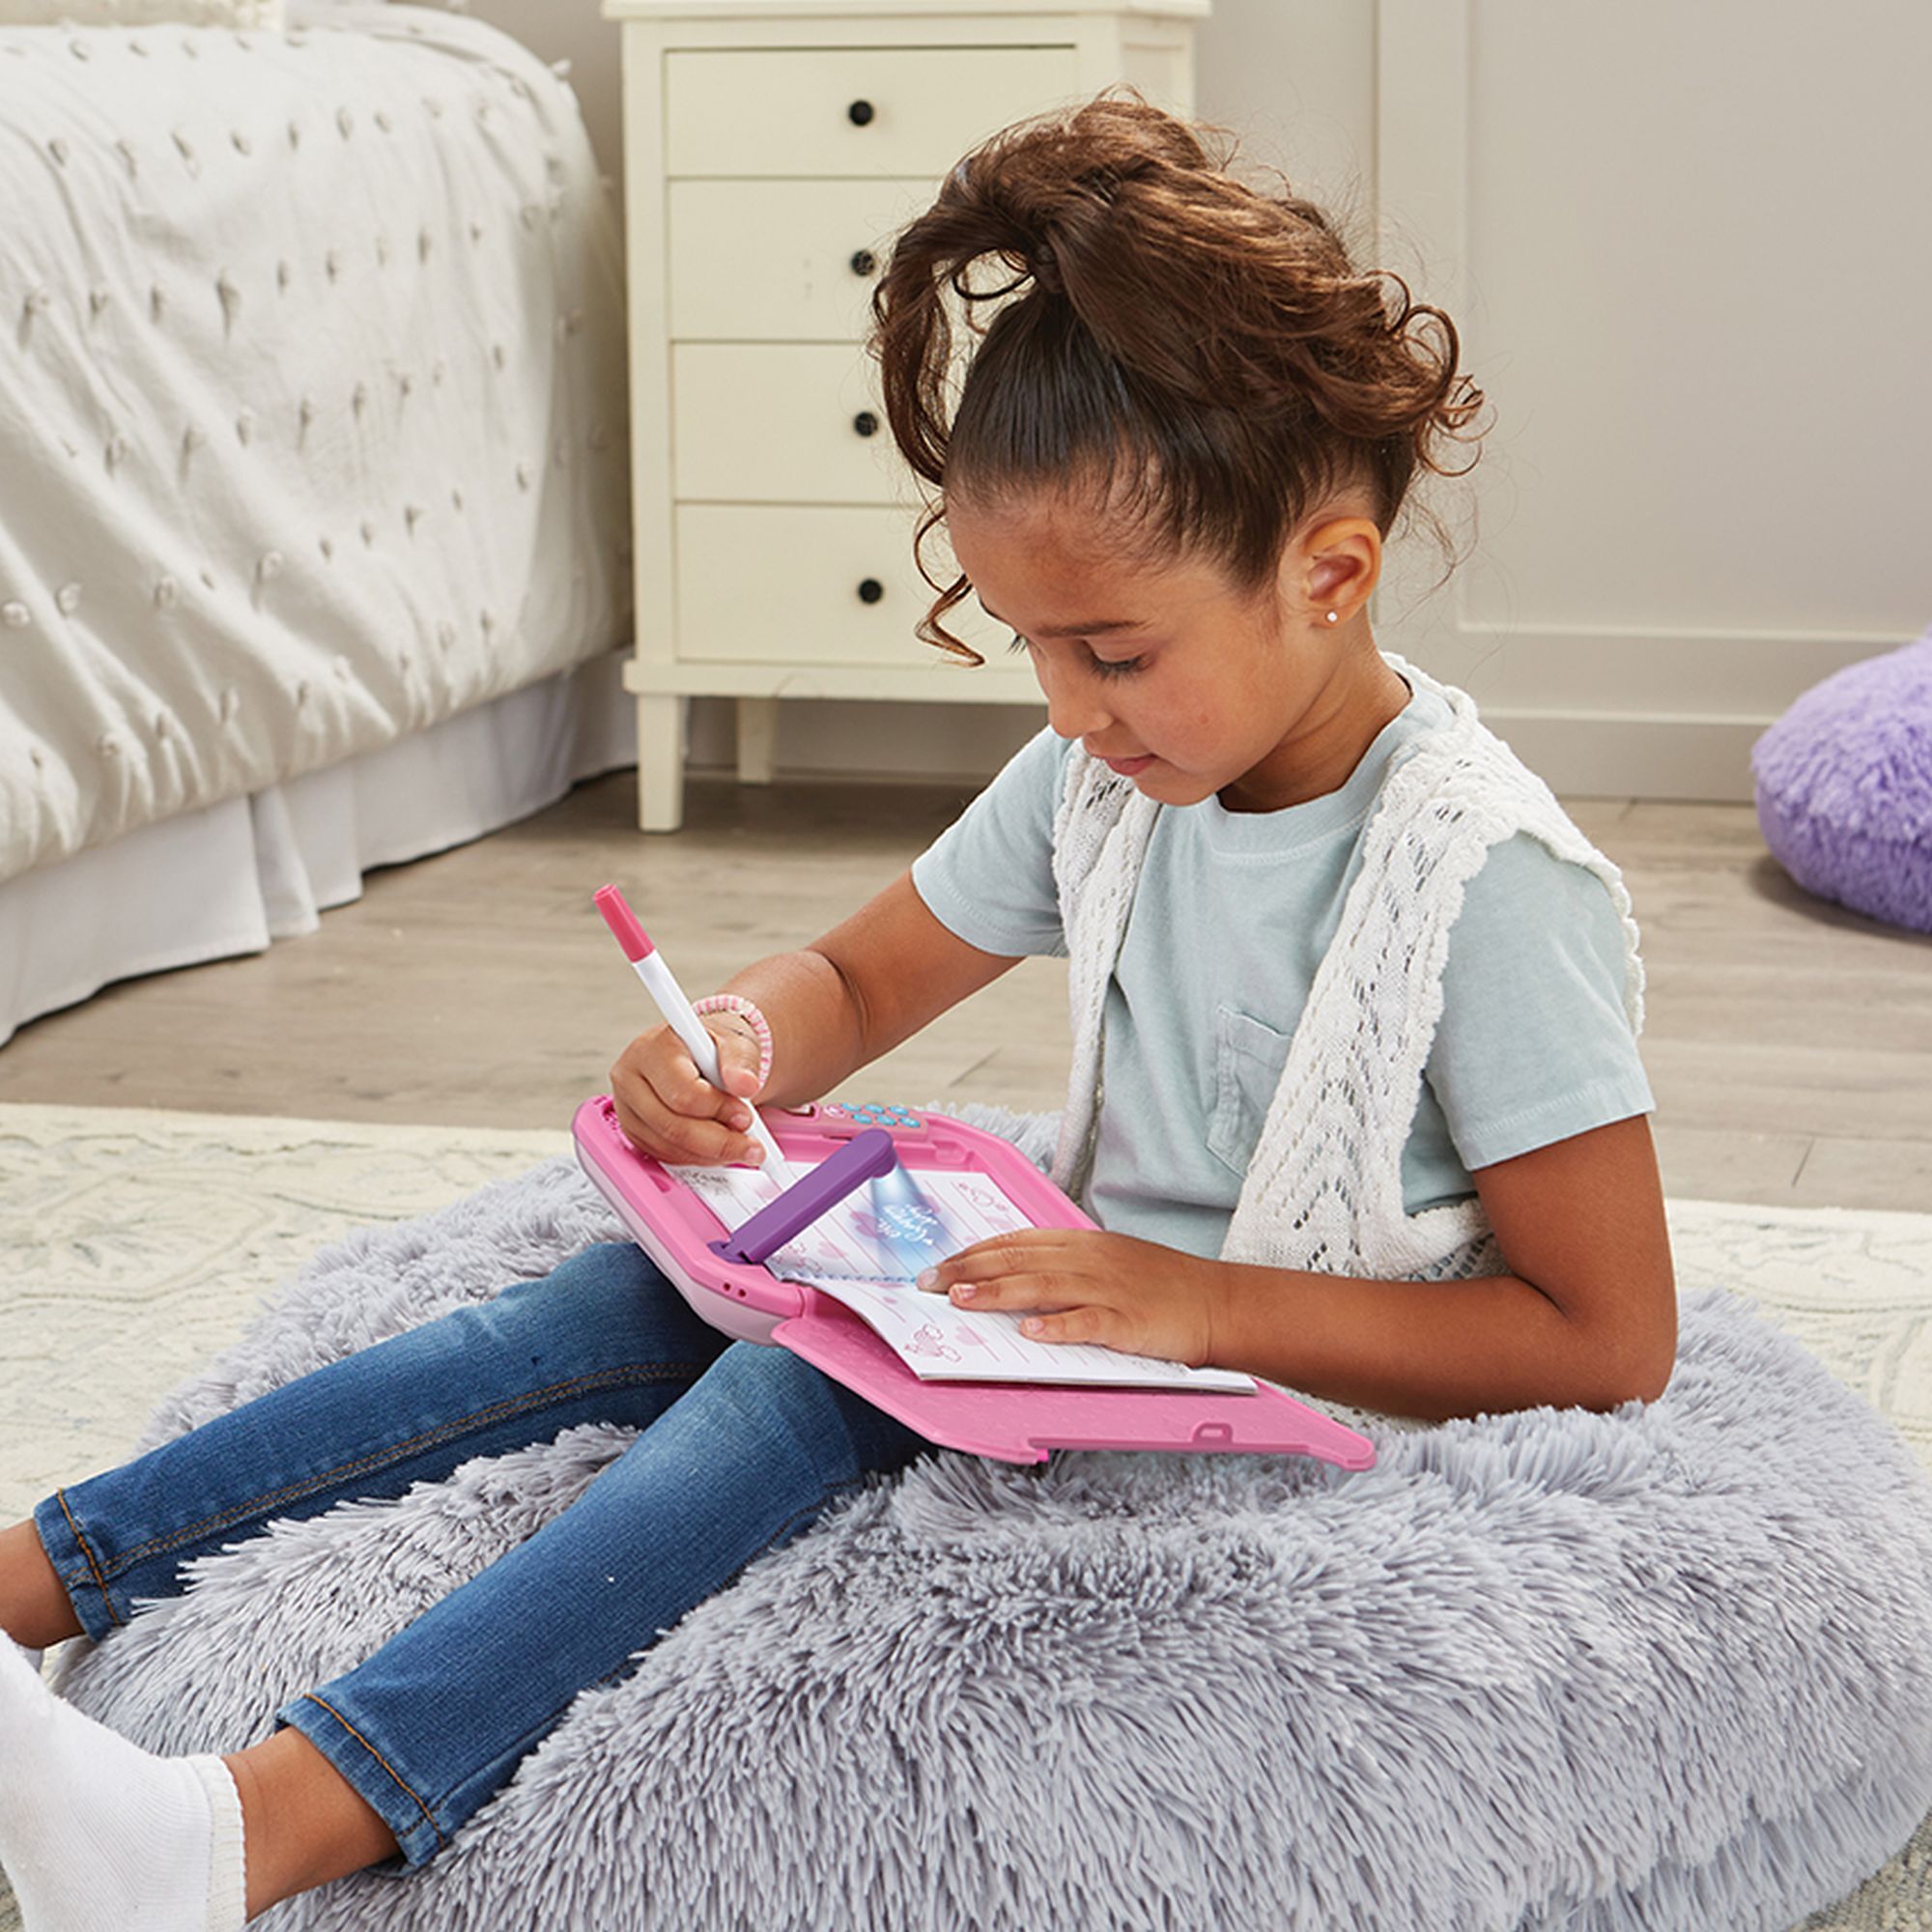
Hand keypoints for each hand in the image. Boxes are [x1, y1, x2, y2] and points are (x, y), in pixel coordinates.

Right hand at [608, 1018, 767, 1166]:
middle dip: (718, 1140)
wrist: (700, 1053)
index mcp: (652, 1049)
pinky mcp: (632, 1130)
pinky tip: (717, 1147)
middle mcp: (630, 1078)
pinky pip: (664, 1155)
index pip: (682, 1093)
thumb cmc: (712, 1047)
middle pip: (672, 1126)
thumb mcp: (735, 1041)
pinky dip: (696, 1157)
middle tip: (750, 1143)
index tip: (746, 1116)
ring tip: (740, 1144)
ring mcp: (626, 1107)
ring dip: (710, 1154)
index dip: (718, 1110)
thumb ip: (741, 1061)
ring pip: (668, 1147)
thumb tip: (746, 1085)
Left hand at [920, 1229, 1226, 1368]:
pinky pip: (1087, 1322)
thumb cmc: (1162, 1285)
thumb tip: (1012, 1277)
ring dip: (997, 1292)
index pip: (1015, 1241)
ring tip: (961, 1301)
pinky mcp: (1127, 1321)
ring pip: (1042, 1285)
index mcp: (1082, 1243)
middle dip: (968, 1271)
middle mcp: (1089, 1259)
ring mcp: (1108, 1289)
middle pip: (1018, 1259)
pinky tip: (1030, 1331)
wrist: (1216, 1302)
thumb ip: (1064, 1265)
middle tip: (928, 1283)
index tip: (939, 1264)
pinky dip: (1056, 1326)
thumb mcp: (1109, 1261)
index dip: (973, 1252)